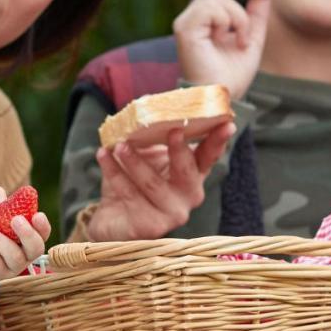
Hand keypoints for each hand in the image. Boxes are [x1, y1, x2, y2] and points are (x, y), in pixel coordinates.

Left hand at [0, 186, 50, 282]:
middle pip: (36, 248)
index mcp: (29, 234)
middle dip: (28, 234)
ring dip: (0, 240)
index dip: (43, 225)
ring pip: (15, 257)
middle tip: (16, 220)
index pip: (43, 233)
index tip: (37, 215)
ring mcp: (13, 266)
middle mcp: (26, 252)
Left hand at [86, 123, 233, 241]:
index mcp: (192, 175)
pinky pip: (129, 194)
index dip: (218, 141)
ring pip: (153, 184)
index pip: (209, 156)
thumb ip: (150, 135)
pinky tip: (103, 155)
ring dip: (135, 161)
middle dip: (180, 150)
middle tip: (173, 130)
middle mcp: (188, 196)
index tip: (227, 124)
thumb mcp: (144, 155)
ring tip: (119, 144)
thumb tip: (146, 104)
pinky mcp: (150, 227)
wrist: (112, 218)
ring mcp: (172, 214)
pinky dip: (113, 172)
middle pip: (188, 172)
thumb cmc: (133, 181)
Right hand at [174, 0, 277, 97]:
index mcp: (206, 18)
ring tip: (244, 41)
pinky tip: (230, 40)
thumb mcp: (252, 37)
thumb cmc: (233, 75)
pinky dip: (229, 22)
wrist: (222, 98)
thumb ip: (256, 12)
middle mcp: (193, 16)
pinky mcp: (185, 28)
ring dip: (241, 17)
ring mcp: (186, 21)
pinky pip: (212, 8)